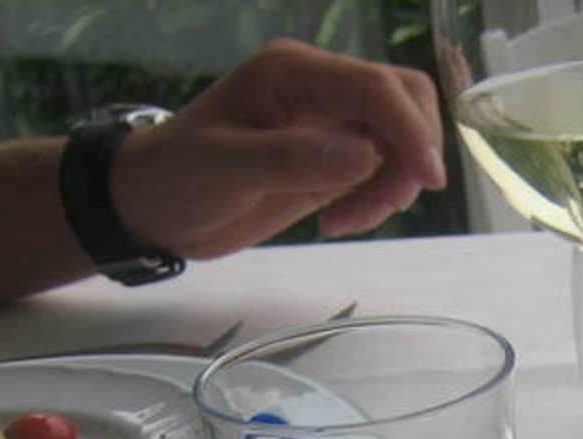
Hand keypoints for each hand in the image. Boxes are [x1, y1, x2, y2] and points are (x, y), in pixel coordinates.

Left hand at [112, 37, 449, 251]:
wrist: (153, 208)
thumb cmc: (176, 179)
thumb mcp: (226, 168)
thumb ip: (293, 158)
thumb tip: (366, 155)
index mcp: (293, 73)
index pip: (375, 87)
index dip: (411, 129)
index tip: (429, 179)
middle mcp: (319, 89)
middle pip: (403, 101)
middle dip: (410, 154)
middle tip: (386, 206)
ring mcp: (329, 124)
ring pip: (398, 140)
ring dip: (392, 185)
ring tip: (345, 221)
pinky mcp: (331, 160)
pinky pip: (381, 170)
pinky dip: (377, 200)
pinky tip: (338, 221)